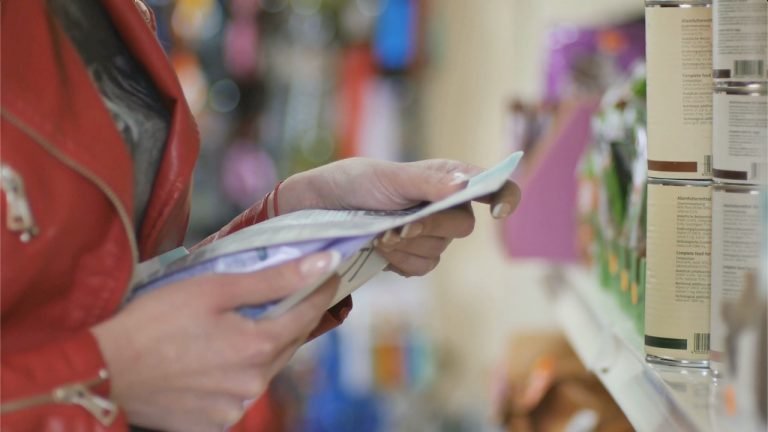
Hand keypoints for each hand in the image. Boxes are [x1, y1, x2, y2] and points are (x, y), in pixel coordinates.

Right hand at [91, 252, 339, 431]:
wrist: (103, 371)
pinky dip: (238, 371)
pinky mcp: (214, 423)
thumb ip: (274, 279)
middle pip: (289, 343)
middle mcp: (253, 384)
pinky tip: (216, 357)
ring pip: (266, 369)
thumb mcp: (214, 288)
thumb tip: (323, 264)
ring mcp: (234, 408)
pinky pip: (240, 391)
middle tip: (289, 293)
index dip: (321, 290)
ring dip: (263, 346)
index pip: (308, 313)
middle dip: (292, 316)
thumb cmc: (153, 321)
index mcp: (258, 347)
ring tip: (240, 325)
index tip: (330, 273)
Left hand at [280, 158, 520, 275]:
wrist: (318, 211)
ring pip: (439, 251)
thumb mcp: (386, 176)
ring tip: (378, 234)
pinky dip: (399, 261)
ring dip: (406, 247)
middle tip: (395, 227)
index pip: (493, 186)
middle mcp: (445, 206)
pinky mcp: (412, 257)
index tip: (497, 211)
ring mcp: (430, 234)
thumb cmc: (353, 182)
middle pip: (463, 226)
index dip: (505, 197)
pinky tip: (380, 249)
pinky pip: (421, 268)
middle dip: (428, 228)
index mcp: (447, 177)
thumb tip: (466, 185)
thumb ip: (426, 182)